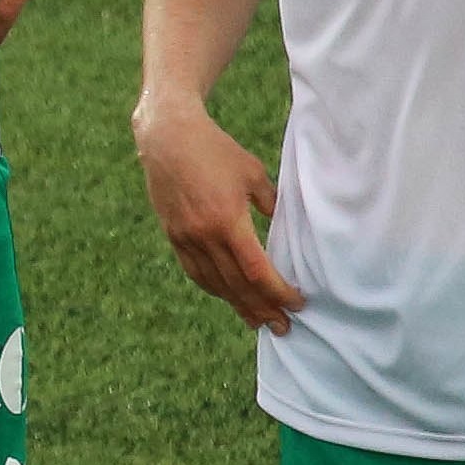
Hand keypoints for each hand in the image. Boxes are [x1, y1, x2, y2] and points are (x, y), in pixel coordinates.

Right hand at [134, 98, 305, 332]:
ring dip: (239, 305)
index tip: (297, 302)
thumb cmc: (216, 150)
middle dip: (263, 308)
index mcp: (227, 221)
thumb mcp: (253, 174)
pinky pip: (196, 272)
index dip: (278, 292)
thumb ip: (269, 205)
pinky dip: (215, 288)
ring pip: (215, 284)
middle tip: (283, 327)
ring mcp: (185, 239)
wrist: (168, 137)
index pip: (257, 271)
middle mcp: (204, 236)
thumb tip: (284, 229)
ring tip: (259, 321)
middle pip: (237, 285)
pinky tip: (228, 297)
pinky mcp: (173, 236)